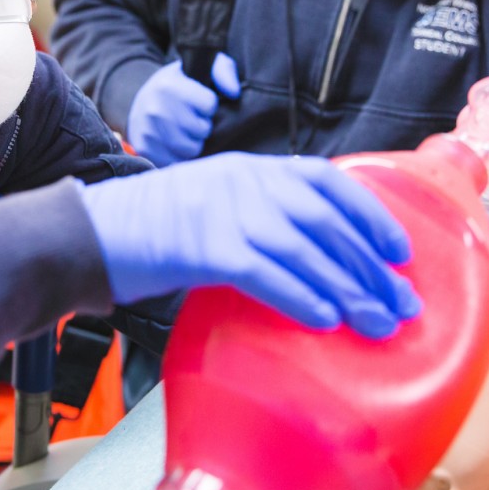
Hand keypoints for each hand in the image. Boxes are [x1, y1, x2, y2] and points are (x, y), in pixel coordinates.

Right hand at [80, 152, 419, 338]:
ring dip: (349, 289)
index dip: (369, 214)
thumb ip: (257, 216)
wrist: (86, 231)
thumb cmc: (147, 227)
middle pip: (327, 221)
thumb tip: (310, 258)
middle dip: (371, 265)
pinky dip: (302, 295)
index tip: (400, 250)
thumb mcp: (210, 201)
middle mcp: (245, 181)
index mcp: (249, 168)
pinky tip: (326, 319)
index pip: (325, 180)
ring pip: (306, 249)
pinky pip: (268, 272)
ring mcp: (226, 211)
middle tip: (402, 303)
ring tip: (377, 322)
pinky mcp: (206, 247)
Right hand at [126, 53, 239, 166]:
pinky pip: (176, 162)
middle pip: (201, 130)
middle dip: (202, 125)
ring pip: (190, 150)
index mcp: (168, 85)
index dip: (209, 104)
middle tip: (192, 117)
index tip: (200, 101)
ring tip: (185, 130)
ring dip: (193, 142)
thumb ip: (224, 71)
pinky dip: (180, 156)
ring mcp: (147, 130)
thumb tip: (234, 92)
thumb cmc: (179, 85)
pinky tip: (175, 143)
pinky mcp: (144, 148)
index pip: (209, 105)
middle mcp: (155, 108)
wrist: (142, 100)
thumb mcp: (201, 68)